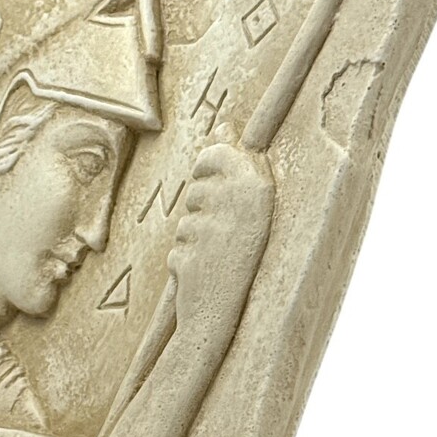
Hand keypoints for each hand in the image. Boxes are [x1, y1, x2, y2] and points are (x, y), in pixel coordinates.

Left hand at [167, 124, 274, 336]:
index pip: (217, 152)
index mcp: (260, 188)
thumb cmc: (243, 255)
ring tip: (216, 254)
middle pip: (197, 187)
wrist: (231, 312)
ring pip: (186, 219)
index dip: (210, 169)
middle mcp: (238, 206)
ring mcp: (212, 231)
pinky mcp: (188, 254)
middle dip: (201, 209)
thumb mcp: (248, 207)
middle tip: (221, 233)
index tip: (222, 190)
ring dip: (193, 237)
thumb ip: (233, 165)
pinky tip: (204, 272)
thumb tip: (224, 124)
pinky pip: (176, 247)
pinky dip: (184, 260)